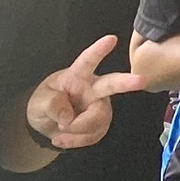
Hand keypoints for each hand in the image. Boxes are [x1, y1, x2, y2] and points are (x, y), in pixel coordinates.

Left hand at [25, 34, 146, 150]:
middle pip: (111, 85)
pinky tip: (64, 138)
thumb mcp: (38, 101)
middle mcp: (93, 88)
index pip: (87, 61)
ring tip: (59, 131)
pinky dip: (76, 141)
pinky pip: (94, 135)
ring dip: (76, 131)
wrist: (45, 124)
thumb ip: (51, 105)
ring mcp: (99, 106)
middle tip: (141, 81)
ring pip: (98, 120)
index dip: (99, 50)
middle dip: (126, 82)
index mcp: (76, 76)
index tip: (111, 39)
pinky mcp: (101, 123)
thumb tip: (68, 117)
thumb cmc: (44, 103)